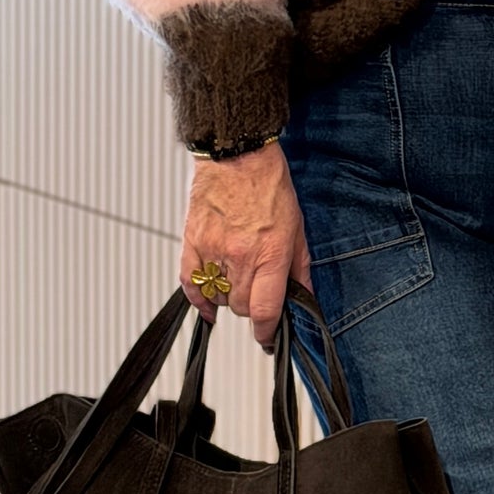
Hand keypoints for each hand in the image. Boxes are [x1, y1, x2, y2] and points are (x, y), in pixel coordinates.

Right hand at [180, 145, 310, 350]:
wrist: (238, 156)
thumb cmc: (268, 186)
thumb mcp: (297, 228)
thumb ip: (299, 268)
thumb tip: (303, 297)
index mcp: (269, 253)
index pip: (265, 309)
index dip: (267, 331)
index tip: (269, 338)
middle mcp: (239, 255)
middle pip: (241, 307)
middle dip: (251, 308)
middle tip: (258, 296)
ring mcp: (212, 249)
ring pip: (218, 297)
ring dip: (229, 298)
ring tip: (239, 282)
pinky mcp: (192, 241)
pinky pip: (190, 283)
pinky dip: (198, 299)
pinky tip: (208, 306)